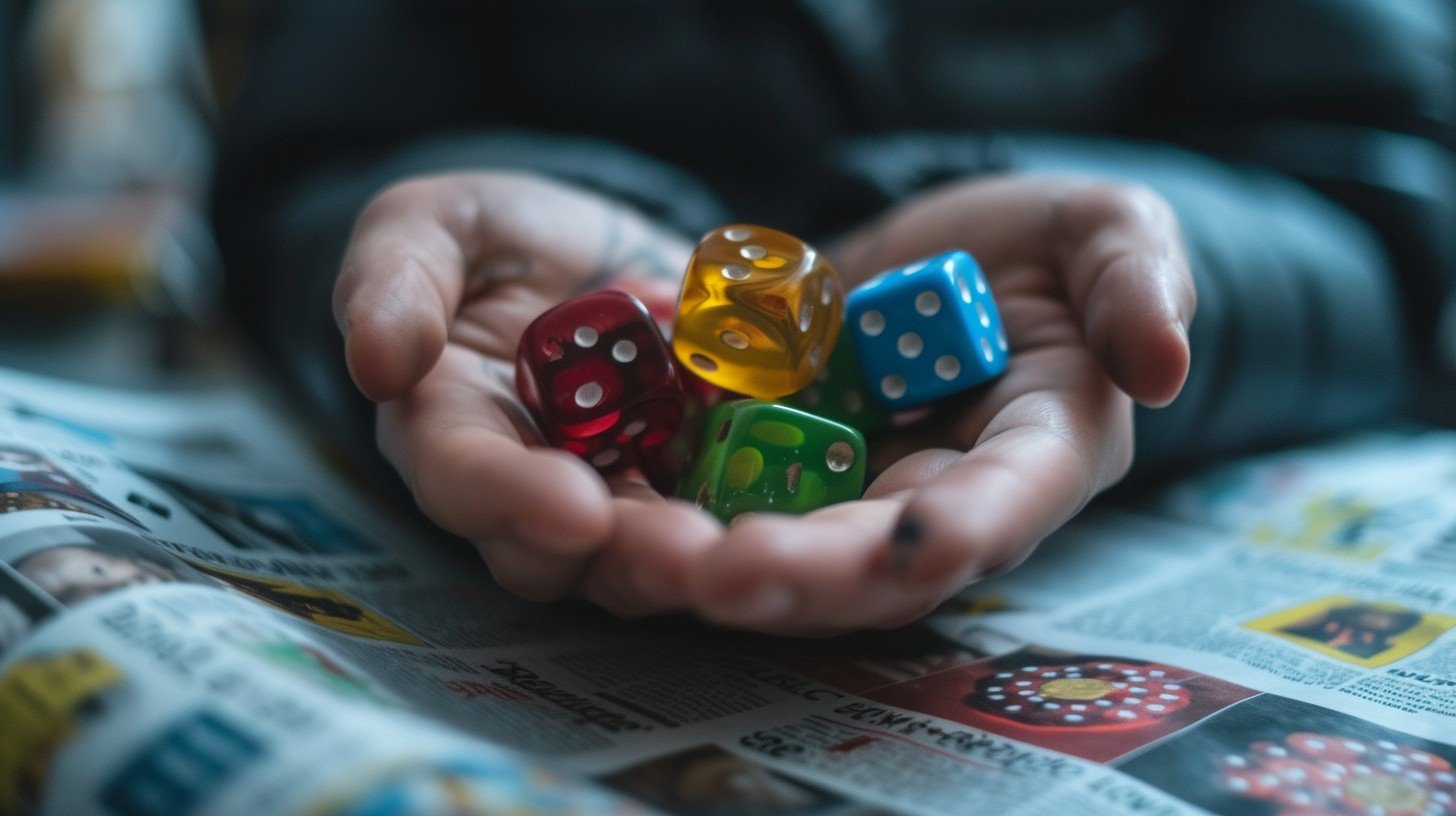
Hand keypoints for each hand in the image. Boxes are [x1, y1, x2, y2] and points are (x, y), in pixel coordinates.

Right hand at [333, 172, 721, 614]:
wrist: (598, 245)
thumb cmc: (496, 237)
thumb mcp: (433, 224)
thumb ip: (396, 278)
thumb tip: (376, 358)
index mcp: (449, 426)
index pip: (463, 478)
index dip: (511, 501)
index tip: (573, 512)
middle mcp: (527, 484)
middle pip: (559, 548)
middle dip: (623, 556)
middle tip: (687, 556)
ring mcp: (614, 491)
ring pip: (640, 552)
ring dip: (691, 560)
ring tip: (743, 553)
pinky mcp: (687, 483)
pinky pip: (715, 511)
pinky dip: (750, 512)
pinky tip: (799, 506)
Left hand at [683, 176, 1193, 635]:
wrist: (944, 249)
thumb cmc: (1045, 245)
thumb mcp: (1108, 232)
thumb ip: (1136, 283)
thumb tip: (1164, 362)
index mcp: (1037, 451)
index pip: (1008, 504)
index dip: (968, 529)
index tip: (922, 542)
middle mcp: (940, 496)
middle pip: (880, 561)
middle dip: (809, 575)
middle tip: (729, 572)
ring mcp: (852, 489)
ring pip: (792, 553)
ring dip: (721, 566)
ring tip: (653, 556)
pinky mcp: (779, 463)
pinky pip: (723, 497)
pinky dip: (672, 507)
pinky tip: (612, 501)